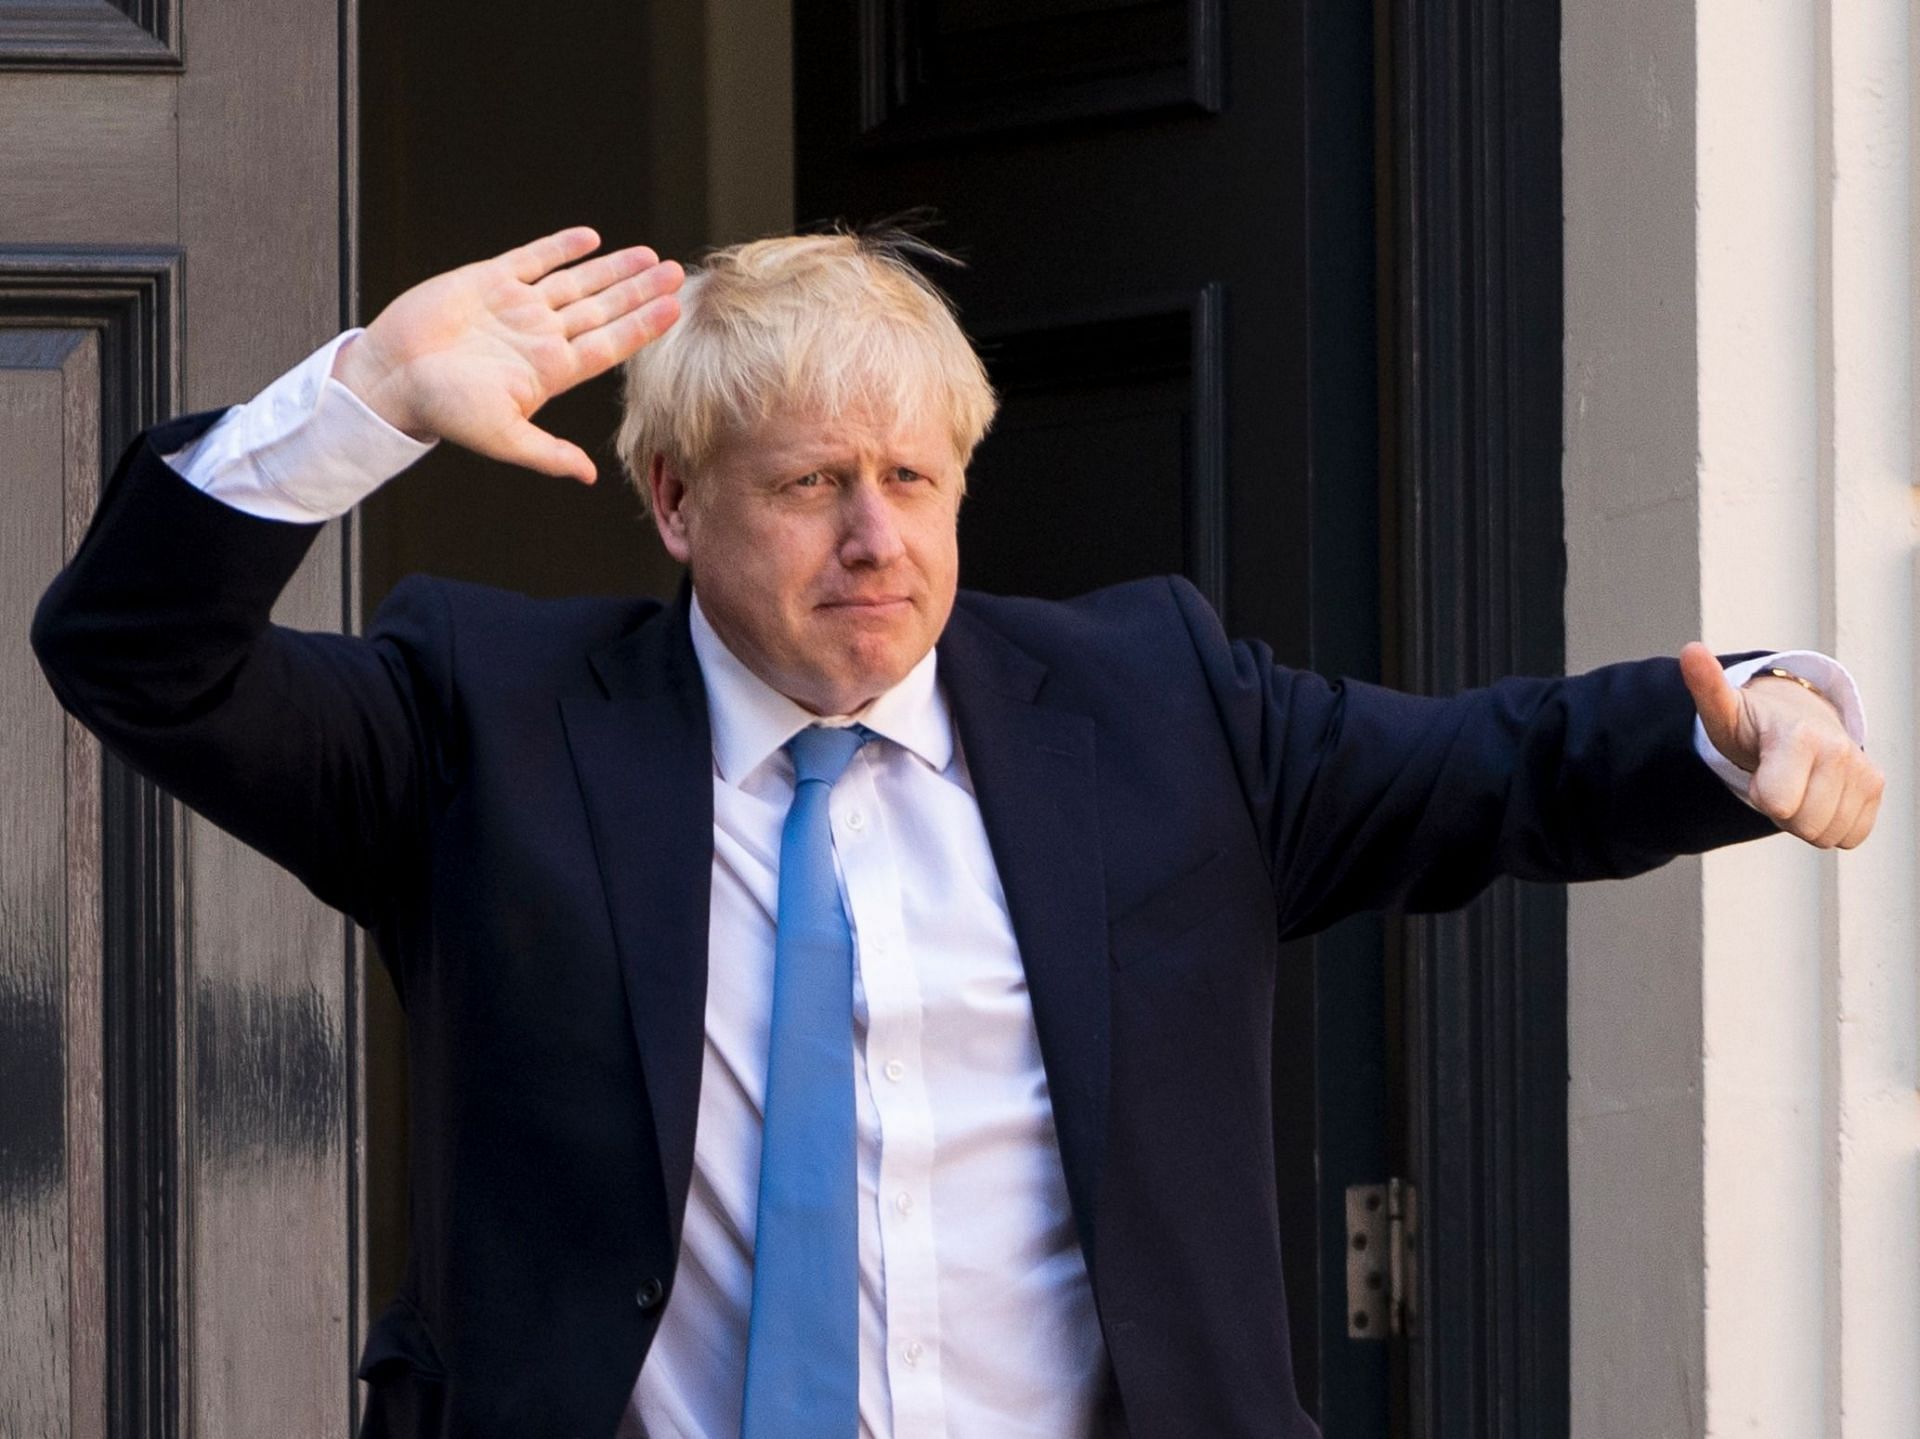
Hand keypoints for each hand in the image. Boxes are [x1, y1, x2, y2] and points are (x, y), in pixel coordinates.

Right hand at [333, 227, 682, 482]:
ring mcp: (517, 307)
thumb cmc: (443, 410)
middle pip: (603, 309)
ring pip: (576, 282)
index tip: (675, 309)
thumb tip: (587, 476)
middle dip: (639, 292)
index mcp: (549, 370)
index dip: (643, 327)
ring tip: (648, 256)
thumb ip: (547, 452)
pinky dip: (560, 247)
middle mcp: (540, 336)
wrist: (390, 378)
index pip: (609, 345)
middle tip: (676, 273)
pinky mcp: (488, 281)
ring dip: (612, 269)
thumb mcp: (501, 436)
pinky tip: (590, 239)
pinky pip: (533, 259)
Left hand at [1680, 642, 1883, 848]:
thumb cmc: (1752, 724)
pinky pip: (1852, 837)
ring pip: (1827, 835)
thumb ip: (1706, 686)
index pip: (1777, 804)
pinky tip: (1819, 795)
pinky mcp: (1875, 785)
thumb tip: (1690, 650)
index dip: (1760, 795)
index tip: (1759, 771)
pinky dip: (1831, 825)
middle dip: (1783, 812)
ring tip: (1797, 785)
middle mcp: (1838, 749)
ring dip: (1806, 820)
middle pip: (1803, 826)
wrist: (1794, 719)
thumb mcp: (1723, 709)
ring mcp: (1862, 768)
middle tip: (1777, 780)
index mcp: (1799, 735)